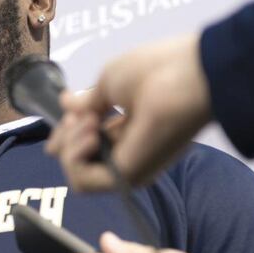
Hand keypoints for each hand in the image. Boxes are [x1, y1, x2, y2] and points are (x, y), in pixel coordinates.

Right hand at [45, 34, 211, 190]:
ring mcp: (127, 168)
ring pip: (77, 174)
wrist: (188, 76)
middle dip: (65, 136)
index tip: (68, 108)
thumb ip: (86, 102)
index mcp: (127, 131)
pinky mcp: (126, 176)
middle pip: (76, 161)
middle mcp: (126, 153)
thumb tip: (65, 104)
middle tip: (79, 114)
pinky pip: (84, 181)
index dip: (67, 130)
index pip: (85, 146)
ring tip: (89, 121)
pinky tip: (90, 132)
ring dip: (70, 145)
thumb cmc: (155, 71)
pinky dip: (75, 157)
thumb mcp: (109, 83)